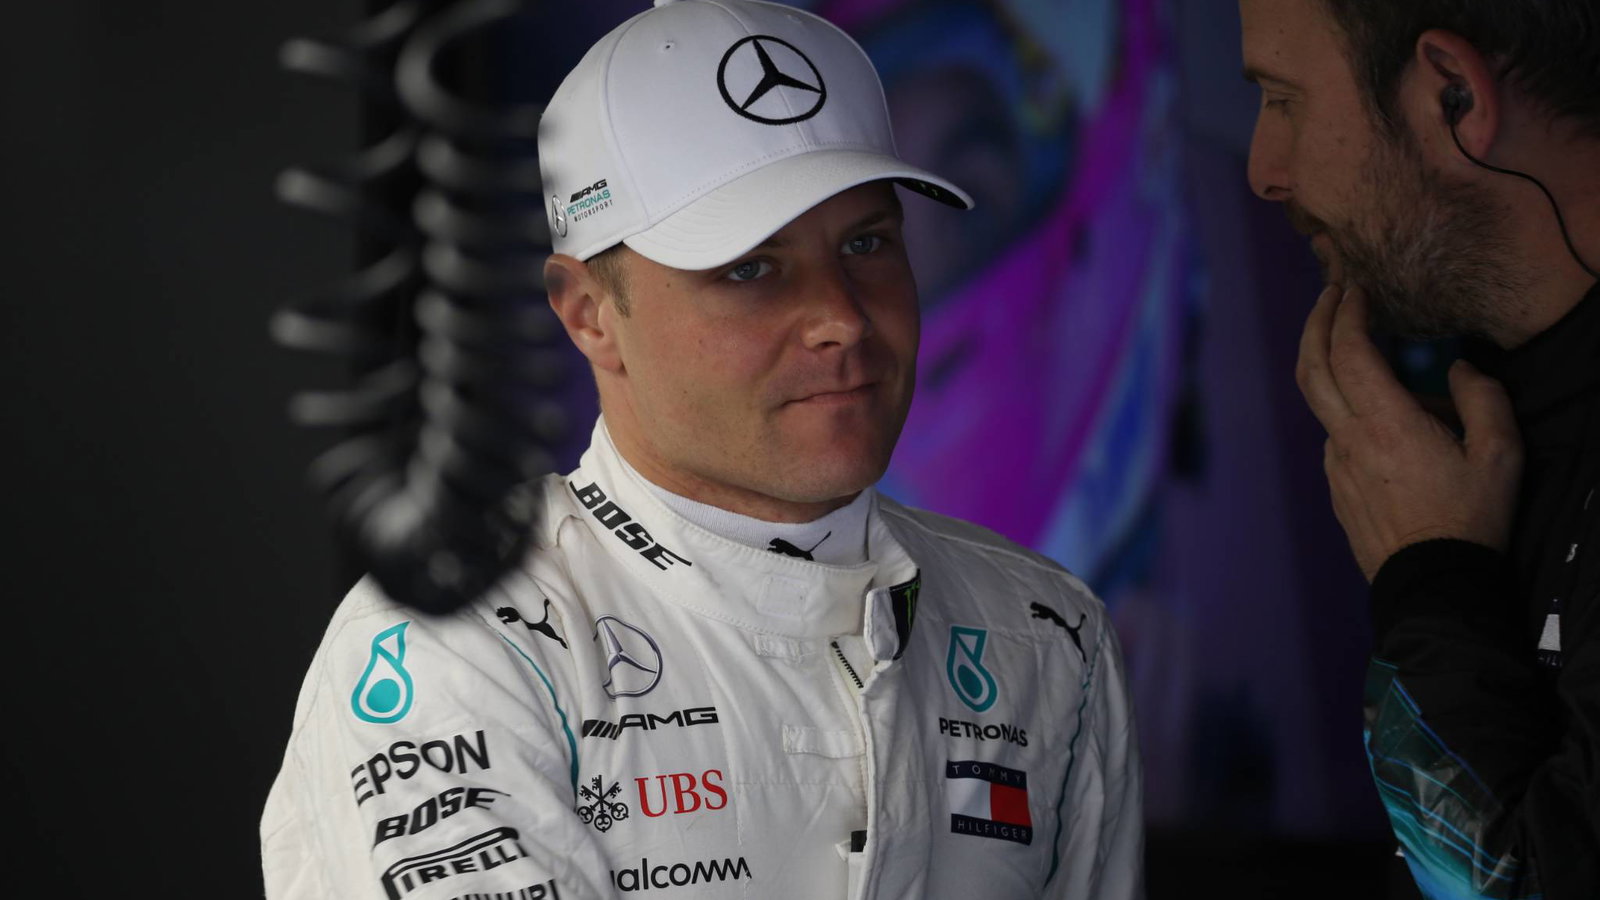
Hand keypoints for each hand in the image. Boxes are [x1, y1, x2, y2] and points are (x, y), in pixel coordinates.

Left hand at [1297, 285, 1522, 581]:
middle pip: (1311, 368)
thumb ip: (1483, 399)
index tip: (1353, 288)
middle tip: (1331, 294)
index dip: (1347, 313)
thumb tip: (1456, 368)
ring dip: (1341, 370)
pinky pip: (1338, 435)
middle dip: (1316, 323)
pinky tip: (1389, 422)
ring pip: (1325, 402)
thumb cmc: (1471, 519)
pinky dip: (1352, 411)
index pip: (1349, 352)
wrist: (1433, 584)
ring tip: (1386, 366)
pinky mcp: (1335, 487)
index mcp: (1385, 422)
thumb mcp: (1500, 455)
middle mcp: (1348, 439)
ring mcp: (1335, 464)